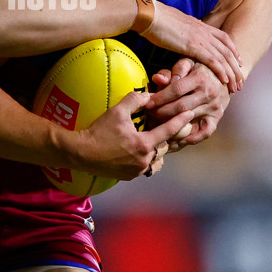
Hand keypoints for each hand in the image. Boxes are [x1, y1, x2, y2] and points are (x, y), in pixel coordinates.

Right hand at [74, 90, 193, 179]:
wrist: (81, 153)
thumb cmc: (98, 131)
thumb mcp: (117, 111)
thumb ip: (135, 100)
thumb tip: (149, 95)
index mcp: (143, 144)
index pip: (168, 131)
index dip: (180, 121)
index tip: (190, 114)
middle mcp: (144, 160)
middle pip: (165, 147)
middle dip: (167, 137)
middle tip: (169, 127)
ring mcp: (137, 171)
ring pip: (157, 160)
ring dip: (158, 150)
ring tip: (154, 141)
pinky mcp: (129, 176)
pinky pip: (145, 167)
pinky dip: (146, 159)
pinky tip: (140, 151)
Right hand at [143, 1, 243, 91]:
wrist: (150, 15)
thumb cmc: (157, 19)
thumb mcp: (176, 24)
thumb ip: (184, 31)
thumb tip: (184, 35)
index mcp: (201, 25)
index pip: (224, 38)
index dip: (233, 50)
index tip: (238, 61)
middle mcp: (204, 31)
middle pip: (228, 51)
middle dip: (236, 67)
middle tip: (241, 79)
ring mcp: (200, 38)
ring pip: (223, 58)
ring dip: (232, 73)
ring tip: (236, 85)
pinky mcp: (193, 46)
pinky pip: (212, 61)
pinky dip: (220, 71)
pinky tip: (225, 80)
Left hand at [148, 58, 230, 150]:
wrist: (226, 76)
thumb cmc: (201, 69)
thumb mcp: (188, 63)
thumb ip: (173, 71)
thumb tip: (157, 79)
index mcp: (200, 78)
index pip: (176, 89)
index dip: (160, 97)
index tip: (148, 103)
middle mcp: (208, 93)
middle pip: (181, 107)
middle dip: (162, 112)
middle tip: (149, 115)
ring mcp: (213, 107)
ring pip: (189, 119)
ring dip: (172, 125)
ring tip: (157, 127)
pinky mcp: (217, 117)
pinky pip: (206, 131)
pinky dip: (193, 138)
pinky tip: (179, 140)